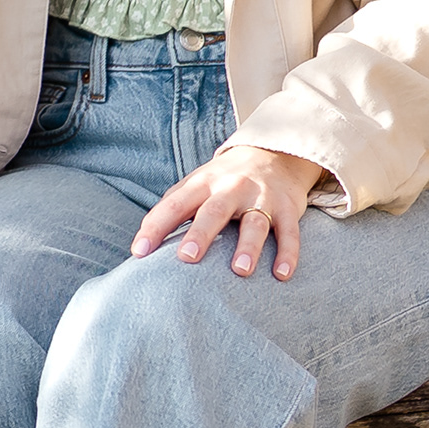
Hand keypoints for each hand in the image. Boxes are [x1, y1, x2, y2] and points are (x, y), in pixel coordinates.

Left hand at [131, 143, 329, 280]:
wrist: (274, 153)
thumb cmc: (224, 179)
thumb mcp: (197, 184)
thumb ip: (173, 207)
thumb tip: (142, 243)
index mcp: (202, 184)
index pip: (174, 205)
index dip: (155, 228)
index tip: (139, 253)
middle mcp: (230, 188)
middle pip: (213, 212)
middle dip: (201, 234)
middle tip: (187, 257)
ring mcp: (260, 198)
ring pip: (254, 223)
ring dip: (248, 247)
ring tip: (240, 270)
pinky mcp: (287, 209)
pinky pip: (289, 233)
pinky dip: (288, 253)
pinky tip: (281, 275)